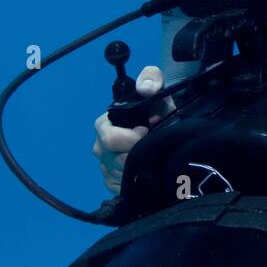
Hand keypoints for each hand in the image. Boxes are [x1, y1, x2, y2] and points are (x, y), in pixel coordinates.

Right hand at [93, 66, 172, 195]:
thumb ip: (152, 79)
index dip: (131, 138)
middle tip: (153, 146)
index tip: (147, 132)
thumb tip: (144, 88)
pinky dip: (136, 181)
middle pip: (115, 160)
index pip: (109, 138)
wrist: (167, 129)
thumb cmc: (158, 109)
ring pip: (120, 176)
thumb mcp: (159, 90)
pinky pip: (121, 188)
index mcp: (104, 125)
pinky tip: (147, 169)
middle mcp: (100, 147)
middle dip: (137, 154)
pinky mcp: (112, 183)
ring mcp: (104, 166)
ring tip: (153, 155)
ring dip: (140, 167)